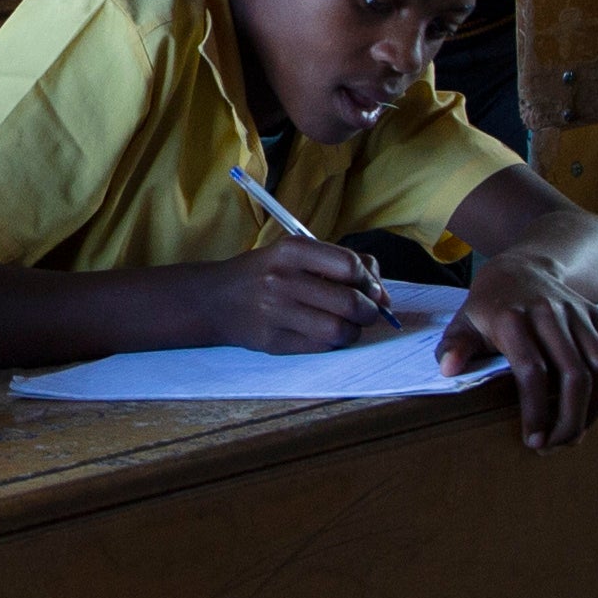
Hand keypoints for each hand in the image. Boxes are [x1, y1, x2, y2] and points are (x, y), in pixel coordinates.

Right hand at [200, 237, 390, 353]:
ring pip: (339, 329)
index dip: (370, 282)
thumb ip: (340, 264)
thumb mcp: (296, 254)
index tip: (373, 290)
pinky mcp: (273, 340)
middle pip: (349, 301)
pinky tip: (327, 334)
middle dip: (370, 311)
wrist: (215, 299)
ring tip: (349, 326)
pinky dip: (334, 343)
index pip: (350, 266)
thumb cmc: (265, 273)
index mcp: (291, 250)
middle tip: (368, 313)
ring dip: (354, 331)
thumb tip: (382, 294)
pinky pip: (320, 346)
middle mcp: (282, 279)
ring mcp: (275, 312)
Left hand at [442, 270, 597, 449]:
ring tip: (576, 432)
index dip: (536, 410)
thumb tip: (448, 370)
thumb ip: (454, 346)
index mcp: (512, 318)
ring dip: (594, 406)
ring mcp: (577, 312)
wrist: (522, 269)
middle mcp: (549, 313)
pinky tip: (594, 403)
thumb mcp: (463, 322)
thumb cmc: (490, 307)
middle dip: (570, 419)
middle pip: (574, 373)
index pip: (532, 370)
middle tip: (557, 445)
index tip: (533, 440)